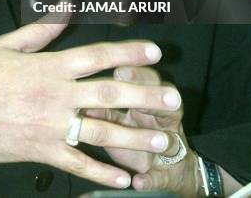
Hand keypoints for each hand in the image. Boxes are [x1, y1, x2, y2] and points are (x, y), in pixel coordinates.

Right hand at [0, 20, 182, 188]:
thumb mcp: (9, 44)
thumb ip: (43, 28)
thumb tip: (68, 4)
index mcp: (50, 66)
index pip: (97, 56)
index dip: (128, 53)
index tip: (155, 51)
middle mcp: (57, 95)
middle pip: (108, 95)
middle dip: (145, 97)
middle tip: (175, 100)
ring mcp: (51, 126)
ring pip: (100, 131)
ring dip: (133, 138)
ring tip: (161, 140)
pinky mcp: (42, 152)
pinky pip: (77, 164)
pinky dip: (101, 174)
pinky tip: (124, 181)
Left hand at [86, 66, 199, 195]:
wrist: (164, 168)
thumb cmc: (132, 134)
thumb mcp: (116, 120)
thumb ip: (102, 109)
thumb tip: (79, 100)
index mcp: (149, 101)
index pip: (147, 79)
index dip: (135, 73)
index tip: (119, 68)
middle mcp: (164, 120)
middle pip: (165, 103)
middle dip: (153, 97)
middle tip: (143, 101)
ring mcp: (169, 148)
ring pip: (172, 141)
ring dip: (166, 142)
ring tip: (163, 142)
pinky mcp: (166, 176)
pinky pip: (160, 178)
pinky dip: (150, 180)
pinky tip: (138, 182)